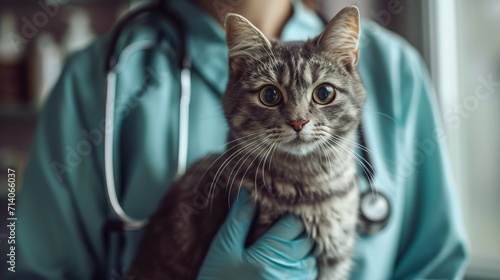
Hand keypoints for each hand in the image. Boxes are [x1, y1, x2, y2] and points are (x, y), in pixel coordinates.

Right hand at [197, 190, 316, 279]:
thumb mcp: (223, 249)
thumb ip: (239, 220)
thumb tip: (249, 191)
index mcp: (270, 256)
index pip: (294, 224)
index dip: (286, 217)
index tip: (277, 217)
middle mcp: (288, 272)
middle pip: (307, 240)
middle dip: (296, 233)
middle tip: (280, 230)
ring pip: (311, 259)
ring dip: (302, 251)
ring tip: (283, 248)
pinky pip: (309, 277)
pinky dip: (302, 269)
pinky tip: (286, 267)